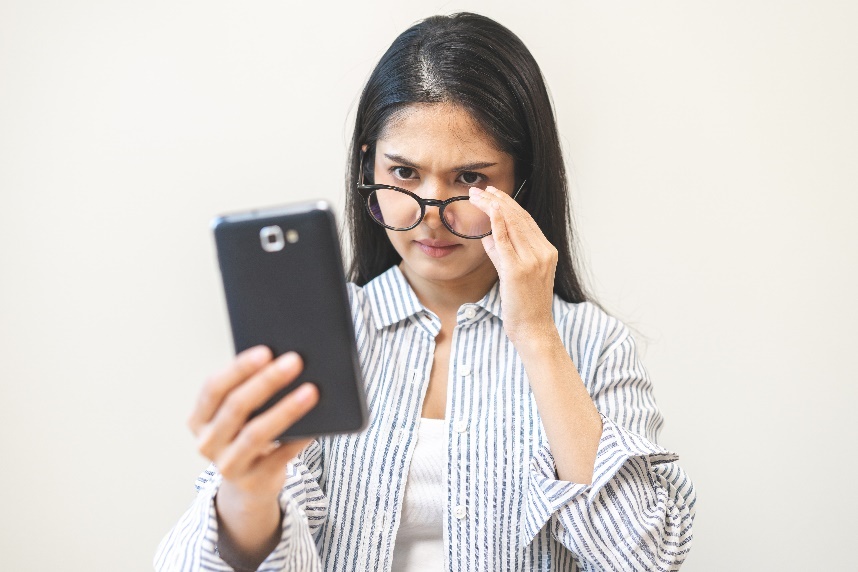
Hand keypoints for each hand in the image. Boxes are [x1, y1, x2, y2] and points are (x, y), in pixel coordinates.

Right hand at [187, 345, 319, 501]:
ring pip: (256, 433)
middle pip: (236, 406)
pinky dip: (298, 438)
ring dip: (286, 409)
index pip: (214, 388)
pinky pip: (280, 457)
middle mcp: (208, 443)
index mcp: (200, 419)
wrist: (250, 486)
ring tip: (311, 391)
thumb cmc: (247, 435)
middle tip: (294, 361)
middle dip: (267, 381)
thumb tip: (286, 363)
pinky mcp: (254, 482)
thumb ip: (251, 392)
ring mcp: (228, 465)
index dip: (239, 368)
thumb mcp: (240, 416)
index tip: (266, 351)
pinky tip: (316, 424)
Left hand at [469, 185, 558, 346]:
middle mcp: (543, 252)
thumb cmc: (525, 306)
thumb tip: (487, 235)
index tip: (494, 193)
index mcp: (547, 252)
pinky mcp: (518, 270)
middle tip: (481, 189)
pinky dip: (497, 222)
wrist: (534, 329)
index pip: (526, 221)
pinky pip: (506, 240)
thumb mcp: (514, 275)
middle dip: (498, 200)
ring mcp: (532, 261)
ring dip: (493, 206)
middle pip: (519, 218)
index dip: (509, 204)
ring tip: (478, 195)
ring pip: (512, 224)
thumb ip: (502, 253)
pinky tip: (488, 209)